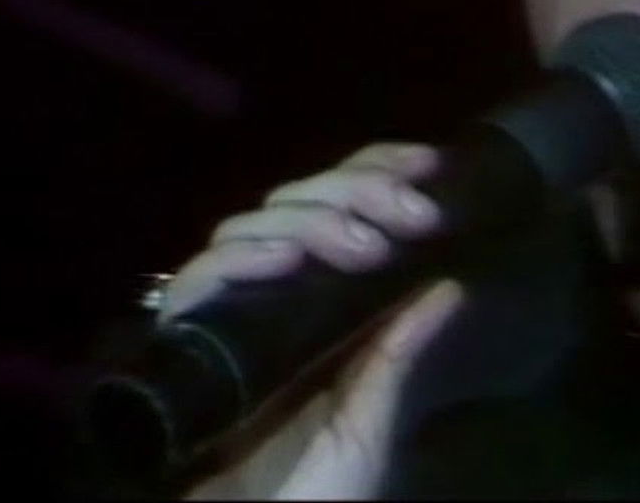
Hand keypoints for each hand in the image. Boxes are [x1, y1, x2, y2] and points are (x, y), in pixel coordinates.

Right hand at [156, 142, 463, 499]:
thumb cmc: (321, 489)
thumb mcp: (372, 422)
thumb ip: (399, 360)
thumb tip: (453, 286)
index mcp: (325, 299)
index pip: (339, 202)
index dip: (376, 171)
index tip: (429, 168)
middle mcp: (275, 293)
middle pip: (297, 202)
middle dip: (358, 192)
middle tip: (415, 215)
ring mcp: (230, 313)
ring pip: (253, 226)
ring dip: (312, 219)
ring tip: (368, 247)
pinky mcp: (187, 344)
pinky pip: (198, 282)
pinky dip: (238, 260)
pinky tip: (283, 260)